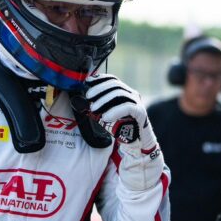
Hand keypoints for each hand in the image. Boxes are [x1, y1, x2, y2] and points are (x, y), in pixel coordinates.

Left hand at [84, 74, 162, 189]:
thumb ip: (98, 107)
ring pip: (120, 94)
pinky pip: (127, 107)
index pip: (112, 79)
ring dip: (104, 100)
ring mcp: (137, 102)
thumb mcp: (106, 114)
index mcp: (124, 91)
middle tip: (88, 97)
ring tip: (94, 109)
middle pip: (115, 84)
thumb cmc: (120, 127)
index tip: (88, 82)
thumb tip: (81, 103)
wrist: (136, 141)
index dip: (100, 79)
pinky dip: (115, 111)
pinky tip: (105, 117)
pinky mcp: (140, 112)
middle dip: (99, 89)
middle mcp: (132, 94)